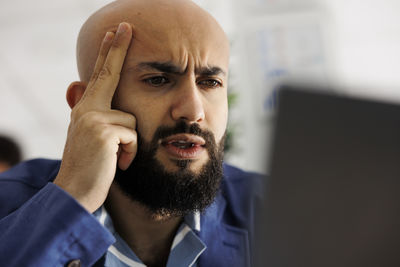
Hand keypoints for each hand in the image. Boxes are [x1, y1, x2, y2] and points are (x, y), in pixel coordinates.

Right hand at [54, 22, 135, 212]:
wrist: (76, 193)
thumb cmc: (92, 167)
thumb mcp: (93, 137)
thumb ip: (97, 116)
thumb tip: (80, 87)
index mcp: (86, 108)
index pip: (100, 75)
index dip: (108, 54)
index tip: (115, 33)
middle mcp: (86, 109)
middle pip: (107, 73)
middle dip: (116, 48)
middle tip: (126, 25)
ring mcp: (92, 119)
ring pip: (132, 120)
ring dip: (130, 144)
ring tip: (117, 158)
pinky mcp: (102, 133)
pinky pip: (133, 136)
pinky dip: (130, 153)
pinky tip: (118, 163)